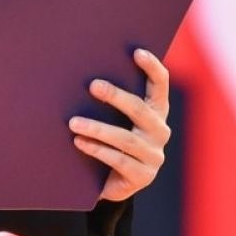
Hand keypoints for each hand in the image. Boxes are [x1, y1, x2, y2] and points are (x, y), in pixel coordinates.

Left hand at [69, 48, 171, 202]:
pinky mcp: (142, 176)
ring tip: (74, 122)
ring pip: (125, 138)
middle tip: (93, 86)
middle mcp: (160, 132)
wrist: (112, 184)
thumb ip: (112, 102)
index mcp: (157, 112)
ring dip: (98, 128)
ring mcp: (153, 156)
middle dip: (116, 96)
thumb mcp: (115, 119)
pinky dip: (97, 150)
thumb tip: (86, 74)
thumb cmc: (110, 141)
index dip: (152, 68)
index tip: (137, 52)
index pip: (160, 86)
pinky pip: (118, 160)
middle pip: (140, 110)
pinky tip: (79, 142)